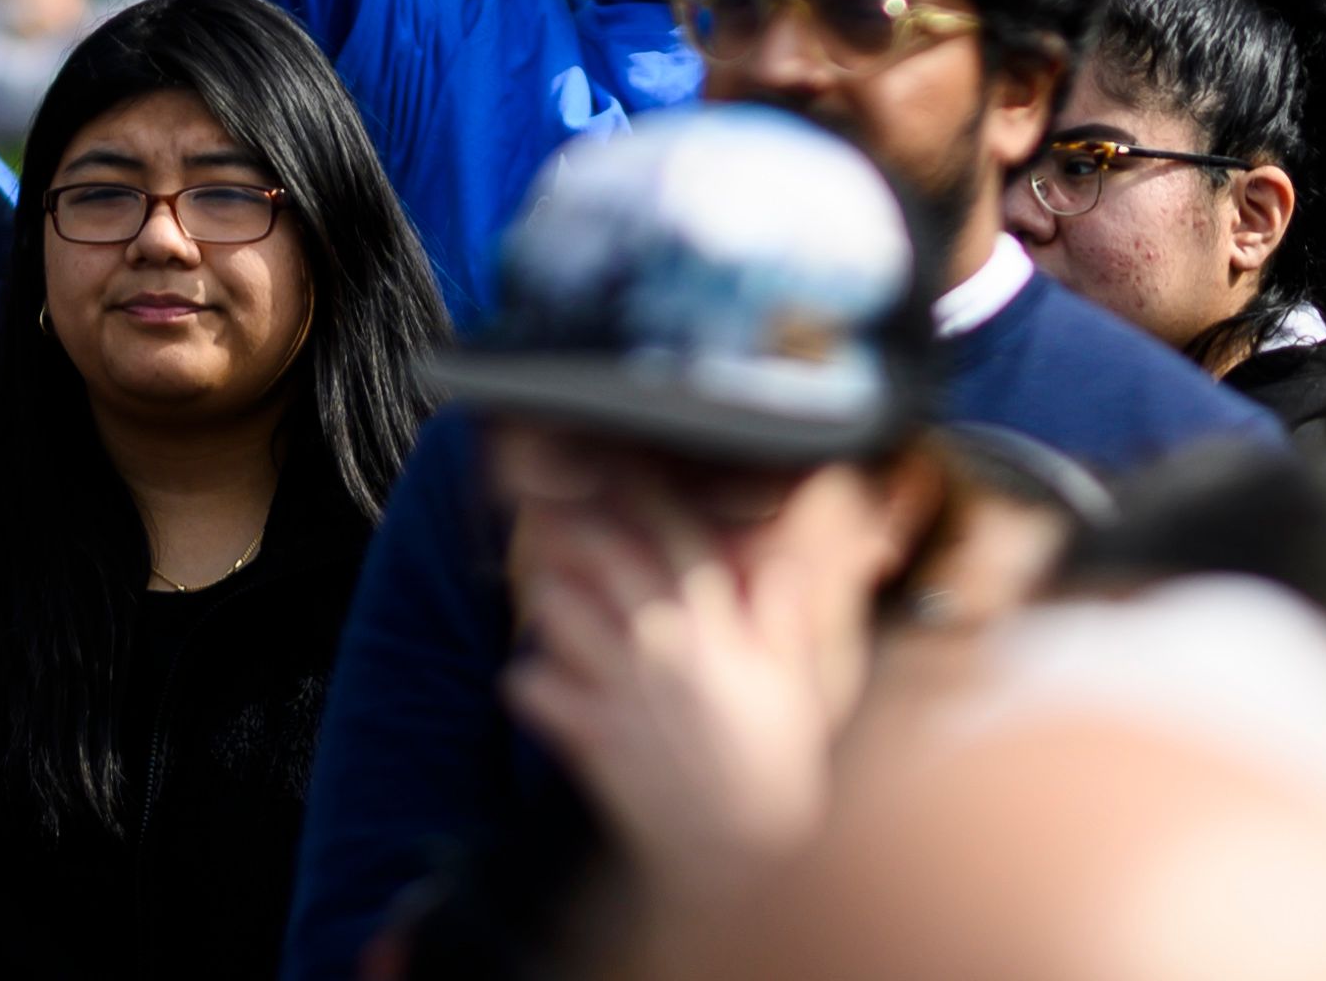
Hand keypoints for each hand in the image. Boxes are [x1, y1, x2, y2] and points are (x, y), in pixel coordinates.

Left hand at [500, 472, 877, 891]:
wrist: (745, 855)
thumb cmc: (776, 767)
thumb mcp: (799, 684)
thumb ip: (785, 617)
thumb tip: (781, 561)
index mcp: (719, 625)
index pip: (676, 534)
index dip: (643, 494)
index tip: (618, 471)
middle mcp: (665, 643)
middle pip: (603, 554)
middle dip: (572, 525)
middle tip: (550, 511)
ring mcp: (624, 688)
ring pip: (558, 609)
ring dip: (548, 599)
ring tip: (549, 595)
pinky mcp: (592, 736)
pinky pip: (532, 688)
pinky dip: (526, 681)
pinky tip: (537, 682)